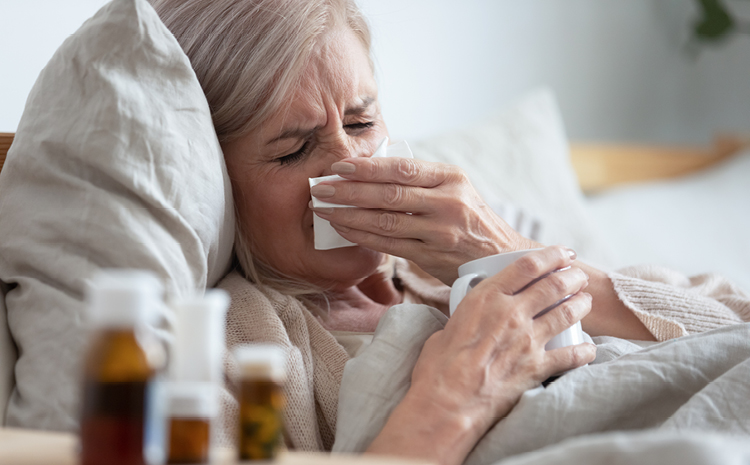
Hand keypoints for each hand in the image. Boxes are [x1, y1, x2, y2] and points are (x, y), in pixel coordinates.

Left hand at [310, 156, 536, 283]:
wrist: (501, 257)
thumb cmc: (470, 219)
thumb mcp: (456, 189)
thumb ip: (421, 180)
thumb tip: (372, 167)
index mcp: (452, 178)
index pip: (403, 169)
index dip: (367, 167)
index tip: (340, 165)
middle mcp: (448, 203)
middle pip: (389, 194)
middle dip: (349, 190)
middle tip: (321, 187)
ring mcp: (440, 232)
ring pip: (386, 221)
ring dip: (349, 215)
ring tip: (323, 209)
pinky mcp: (431, 257)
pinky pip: (389, 245)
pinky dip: (362, 236)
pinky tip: (343, 229)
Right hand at [366, 246, 595, 464]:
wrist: (446, 404)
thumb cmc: (438, 367)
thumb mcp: (449, 325)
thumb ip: (468, 315)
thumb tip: (473, 317)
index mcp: (487, 297)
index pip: (527, 265)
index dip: (551, 254)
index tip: (562, 252)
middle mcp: (511, 313)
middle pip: (553, 284)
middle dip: (572, 276)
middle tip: (578, 275)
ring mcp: (527, 340)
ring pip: (567, 313)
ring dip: (581, 304)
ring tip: (585, 300)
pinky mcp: (536, 368)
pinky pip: (571, 356)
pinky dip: (584, 351)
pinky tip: (589, 348)